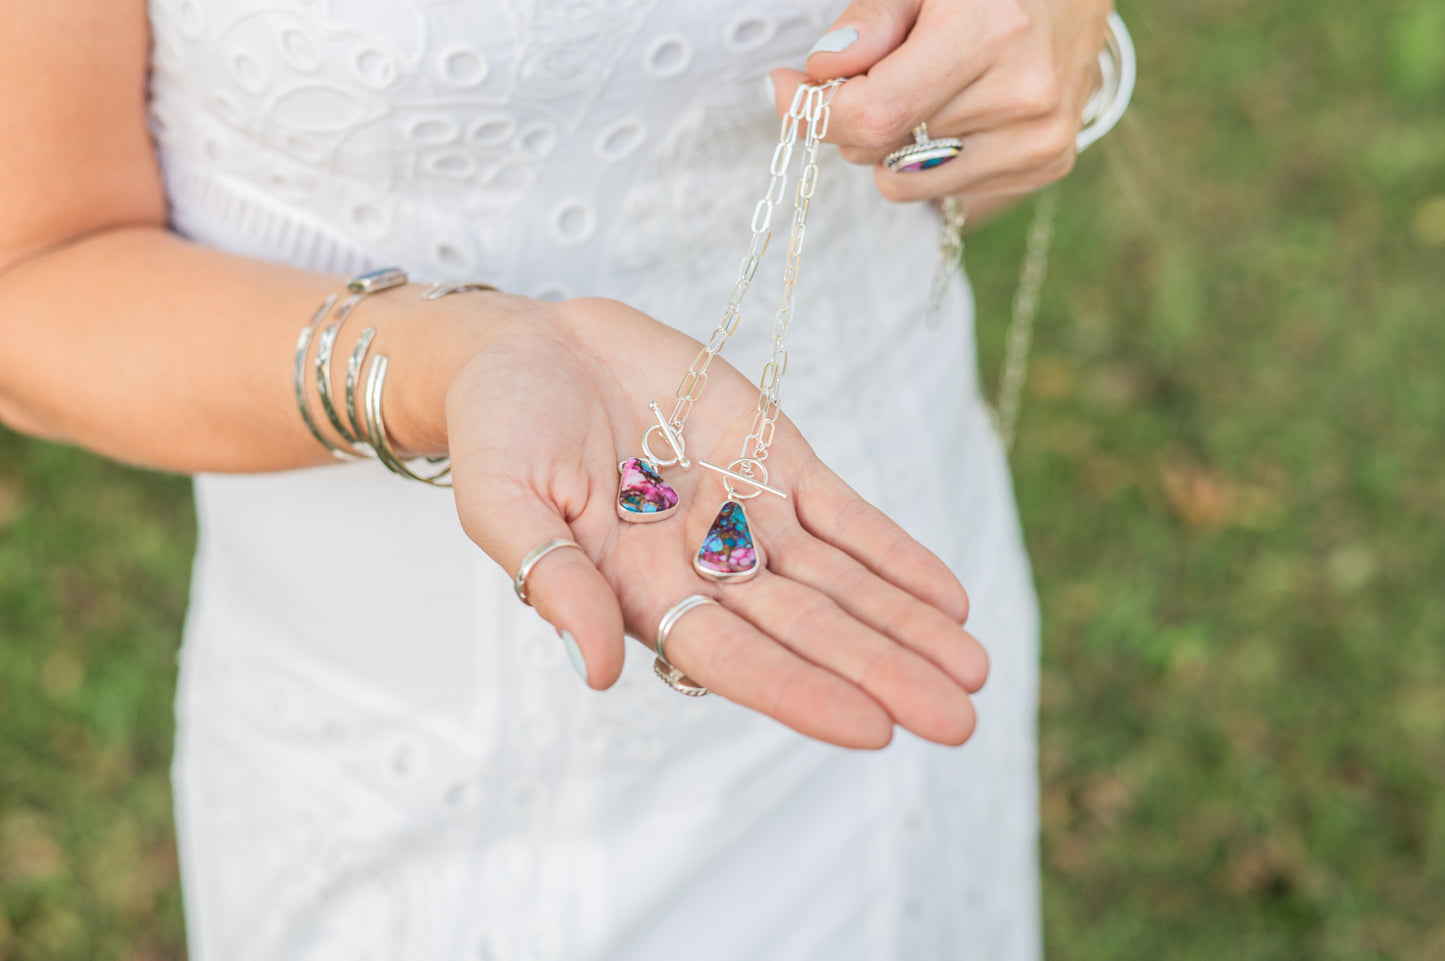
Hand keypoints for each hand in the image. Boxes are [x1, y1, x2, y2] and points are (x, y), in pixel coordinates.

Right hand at [440, 295, 987, 749]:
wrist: (532, 345)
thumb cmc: (501, 425)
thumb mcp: (503, 498)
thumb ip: (553, 579)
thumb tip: (599, 672)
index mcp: (636, 590)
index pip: (731, 656)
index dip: (800, 690)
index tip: (872, 729)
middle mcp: (702, 565)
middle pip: (805, 631)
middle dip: (881, 674)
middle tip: (958, 721)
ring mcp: (745, 514)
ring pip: (839, 583)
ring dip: (904, 626)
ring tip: (972, 669)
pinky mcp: (774, 461)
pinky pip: (846, 516)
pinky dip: (896, 554)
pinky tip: (948, 599)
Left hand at [770, 0, 1111, 209]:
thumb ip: (870, 21)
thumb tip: (819, 75)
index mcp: (991, 35)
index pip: (874, 115)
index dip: (814, 110)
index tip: (786, 87)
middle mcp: (1024, 96)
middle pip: (882, 150)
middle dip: (854, 117)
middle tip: (869, 75)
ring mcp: (1040, 139)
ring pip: (907, 183)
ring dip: (892, 145)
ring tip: (924, 90)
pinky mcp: (1048, 164)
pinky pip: (946, 191)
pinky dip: (932, 160)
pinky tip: (959, 111)